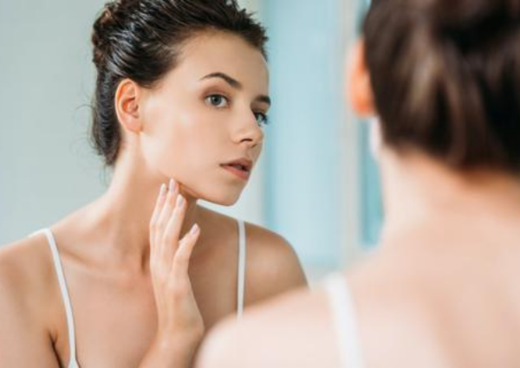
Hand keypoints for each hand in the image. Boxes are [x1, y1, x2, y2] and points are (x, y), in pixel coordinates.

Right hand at [149, 179, 203, 346]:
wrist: (177, 333)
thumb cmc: (179, 305)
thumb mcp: (175, 276)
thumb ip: (175, 257)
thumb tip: (183, 238)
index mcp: (157, 261)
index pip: (156, 227)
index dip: (161, 206)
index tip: (167, 187)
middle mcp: (158, 264)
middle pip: (159, 228)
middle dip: (166, 204)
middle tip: (173, 182)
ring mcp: (166, 274)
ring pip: (167, 239)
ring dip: (174, 217)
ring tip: (182, 198)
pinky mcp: (176, 285)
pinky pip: (181, 259)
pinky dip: (187, 242)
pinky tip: (196, 229)